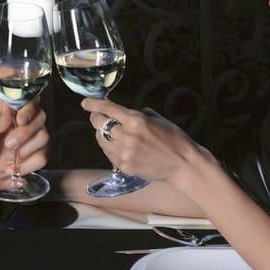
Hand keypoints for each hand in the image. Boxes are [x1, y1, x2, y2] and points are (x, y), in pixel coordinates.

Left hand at [0, 99, 48, 188]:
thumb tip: (9, 111)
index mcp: (10, 107)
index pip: (29, 99)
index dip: (29, 109)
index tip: (19, 120)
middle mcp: (25, 118)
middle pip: (41, 117)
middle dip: (25, 133)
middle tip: (8, 144)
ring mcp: (33, 136)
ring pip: (44, 137)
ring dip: (25, 150)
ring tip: (9, 156)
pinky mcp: (38, 153)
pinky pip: (42, 157)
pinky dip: (27, 165)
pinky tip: (14, 166)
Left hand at [81, 98, 214, 184]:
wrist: (183, 164)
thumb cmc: (174, 139)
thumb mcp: (157, 118)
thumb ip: (137, 115)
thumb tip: (122, 114)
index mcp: (135, 120)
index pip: (106, 108)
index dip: (93, 104)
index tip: (85, 102)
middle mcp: (126, 136)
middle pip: (98, 124)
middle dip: (96, 118)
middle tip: (99, 117)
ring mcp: (124, 153)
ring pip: (100, 140)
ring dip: (103, 134)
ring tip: (113, 134)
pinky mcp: (124, 166)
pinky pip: (109, 154)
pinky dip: (110, 148)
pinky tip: (120, 147)